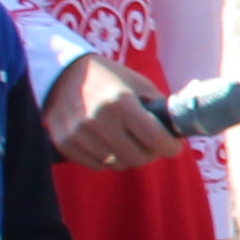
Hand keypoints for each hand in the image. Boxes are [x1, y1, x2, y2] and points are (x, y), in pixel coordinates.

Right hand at [43, 53, 182, 168]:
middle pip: (139, 158)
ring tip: (127, 141)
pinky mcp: (64, 144)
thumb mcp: (138, 83)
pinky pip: (97, 166)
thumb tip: (179, 129)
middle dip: (151, 153)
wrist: (60, 74)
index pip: (156, 139)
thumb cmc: (107, 78)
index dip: (171, 147)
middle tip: (151, 144)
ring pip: (118, 165)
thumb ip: (159, 106)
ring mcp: (79, 135)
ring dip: (128, 157)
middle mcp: (99, 121)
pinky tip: (106, 143)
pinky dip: (107, 159)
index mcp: (122, 103)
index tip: (173, 145)